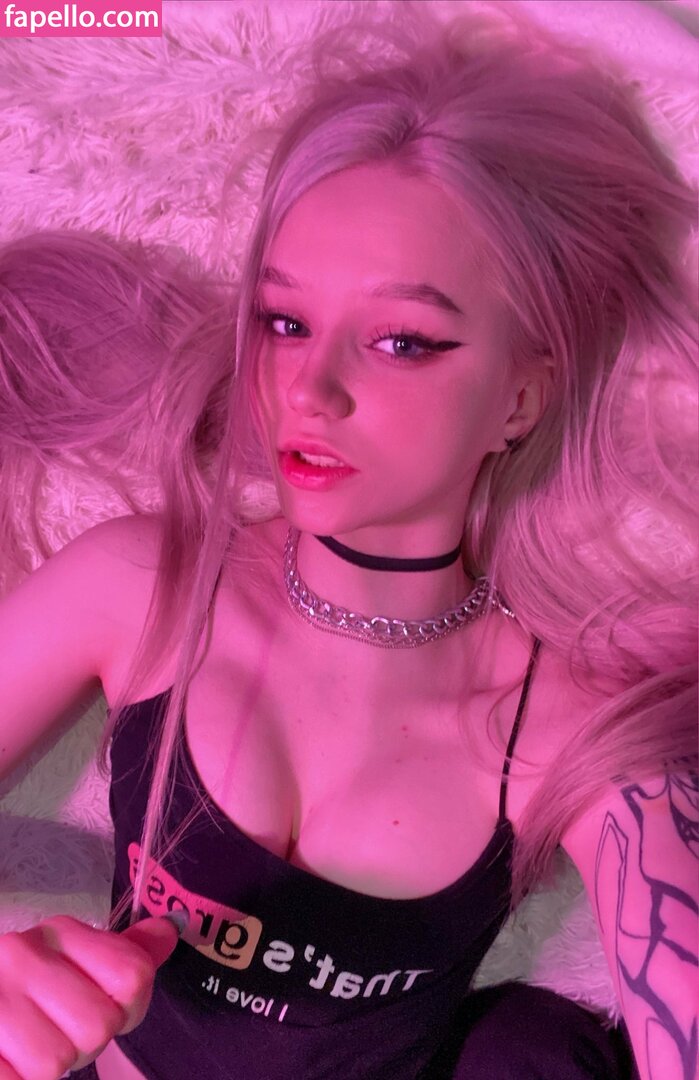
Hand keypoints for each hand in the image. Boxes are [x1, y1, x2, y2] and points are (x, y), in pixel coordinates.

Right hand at [0, 914, 180, 1079]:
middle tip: (55, 1031)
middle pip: (100, 1025)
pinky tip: (9, 1059)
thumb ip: (123, 952)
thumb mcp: (68, 958)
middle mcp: (21, 956)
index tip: (105, 1006)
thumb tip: (172, 928)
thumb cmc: (19, 986)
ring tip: (26, 1046)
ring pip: (57, 1063)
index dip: (131, 1006)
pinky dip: (18, 1077)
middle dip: (84, 1042)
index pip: (132, 975)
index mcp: (54, 932)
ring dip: (46, 1066)